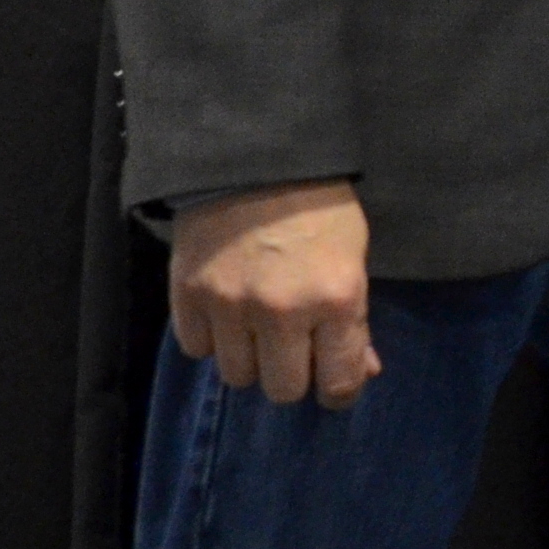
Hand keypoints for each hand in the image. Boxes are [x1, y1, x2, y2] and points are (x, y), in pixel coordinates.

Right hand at [169, 179, 377, 408]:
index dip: (339, 390)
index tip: (335, 384)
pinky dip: (211, 338)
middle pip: (283, 389)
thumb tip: (360, 372)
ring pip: (237, 376)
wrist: (256, 158)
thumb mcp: (354, 257)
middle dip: (292, 374)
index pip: (339, 382)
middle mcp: (282, 311)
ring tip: (256, 327)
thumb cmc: (319, 207)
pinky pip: (196, 349)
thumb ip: (355, 320)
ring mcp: (231, 306)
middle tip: (293, 349)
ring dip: (249, 358)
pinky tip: (225, 312)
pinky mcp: (188, 296)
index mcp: (336, 300)